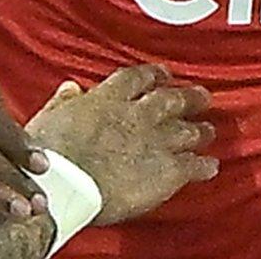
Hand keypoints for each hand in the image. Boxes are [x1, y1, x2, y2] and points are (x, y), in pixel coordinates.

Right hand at [26, 65, 218, 224]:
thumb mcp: (49, 118)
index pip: (138, 78)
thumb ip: (65, 103)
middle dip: (188, 97)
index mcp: (108, 99)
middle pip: (171, 99)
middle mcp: (138, 114)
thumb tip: (71, 89)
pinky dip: (203, 165)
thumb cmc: (50, 156)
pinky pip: (193, 165)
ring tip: (208, 130)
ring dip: (200, 130)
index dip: (154, 75)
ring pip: (187, 130)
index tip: (162, 75)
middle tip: (200, 96)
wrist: (66, 185)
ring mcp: (156, 140)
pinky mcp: (167, 170)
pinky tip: (210, 166)